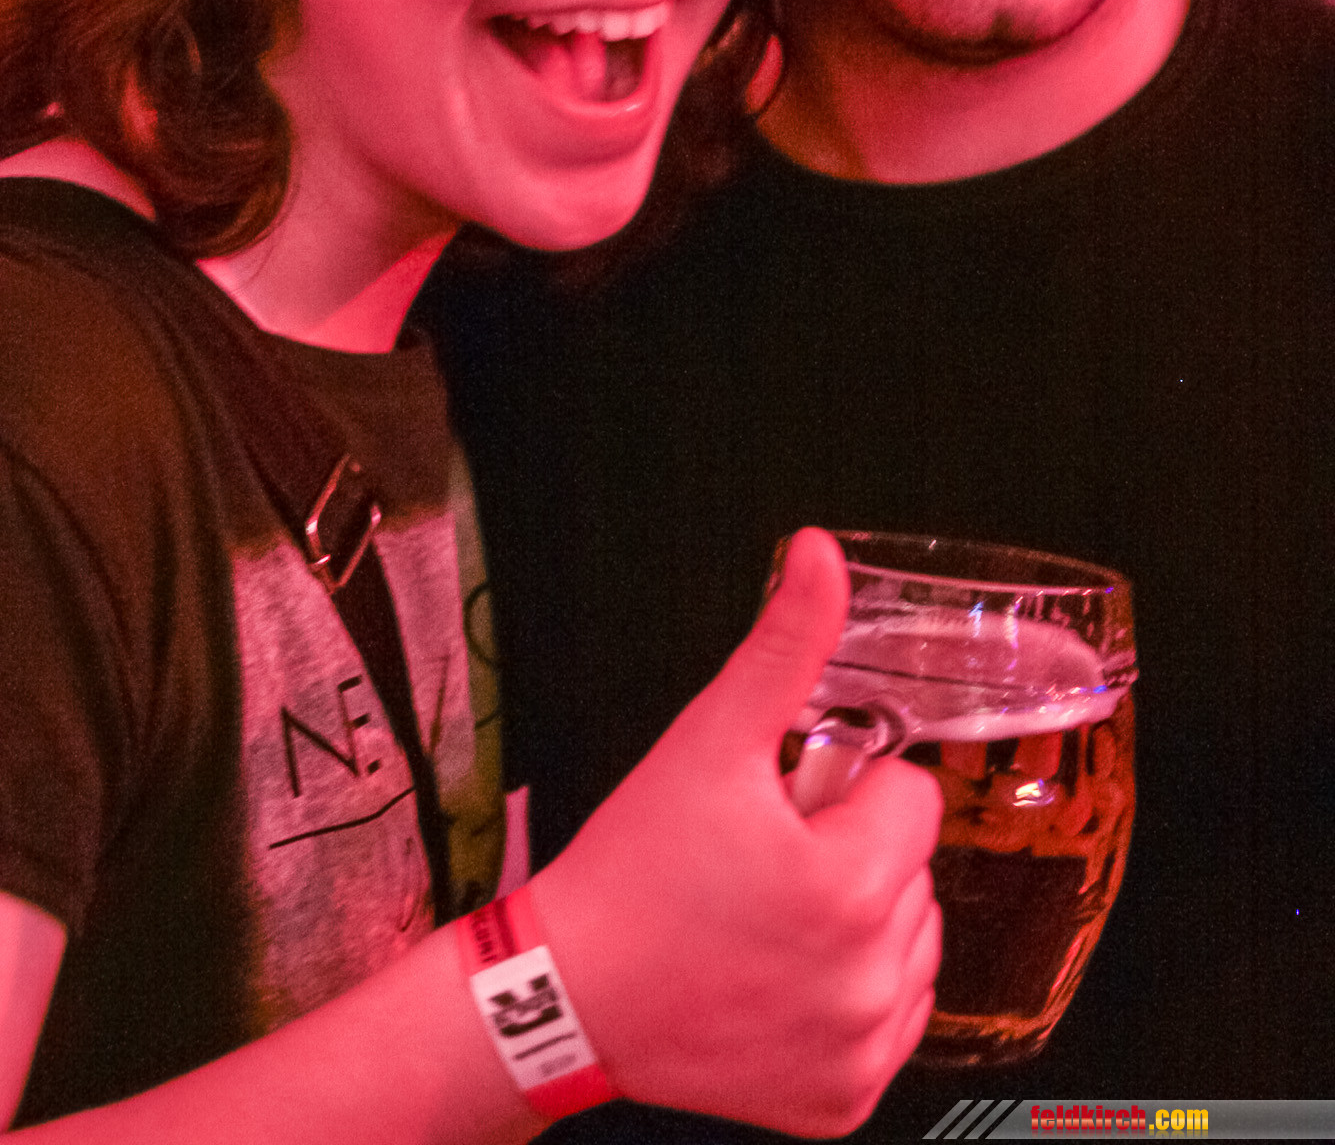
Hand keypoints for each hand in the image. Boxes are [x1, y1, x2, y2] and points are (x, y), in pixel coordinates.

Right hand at [532, 527, 941, 1135]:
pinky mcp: (843, 1102)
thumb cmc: (632, 866)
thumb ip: (783, 643)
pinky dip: (845, 997)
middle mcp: (870, 980)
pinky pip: (887, 1021)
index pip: (911, 799)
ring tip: (767, 918)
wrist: (566, 994)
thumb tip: (821, 550)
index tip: (779, 808)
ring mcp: (860, 1051)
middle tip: (760, 862)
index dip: (842, 789)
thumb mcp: (706, 738)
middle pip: (912, 872)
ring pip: (910, 943)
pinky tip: (776, 978)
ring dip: (858, 922)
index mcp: (850, 886)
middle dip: (850, 853)